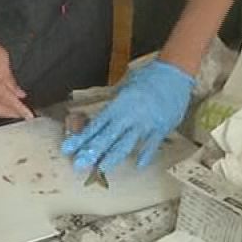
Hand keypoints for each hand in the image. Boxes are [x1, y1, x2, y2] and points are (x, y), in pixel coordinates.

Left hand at [62, 61, 194, 174]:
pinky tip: (138, 165)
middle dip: (92, 151)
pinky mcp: (161, 127)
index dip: (82, 138)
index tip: (68, 149)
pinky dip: (146, 154)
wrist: (174, 73)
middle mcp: (129, 115)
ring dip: (113, 156)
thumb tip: (100, 123)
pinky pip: (152, 144)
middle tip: (79, 164)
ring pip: (126, 143)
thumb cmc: (147, 79)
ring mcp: (145, 123)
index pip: (96, 125)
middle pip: (107, 136)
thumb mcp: (125, 89)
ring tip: (102, 169)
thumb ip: (114, 107)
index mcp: (118, 105)